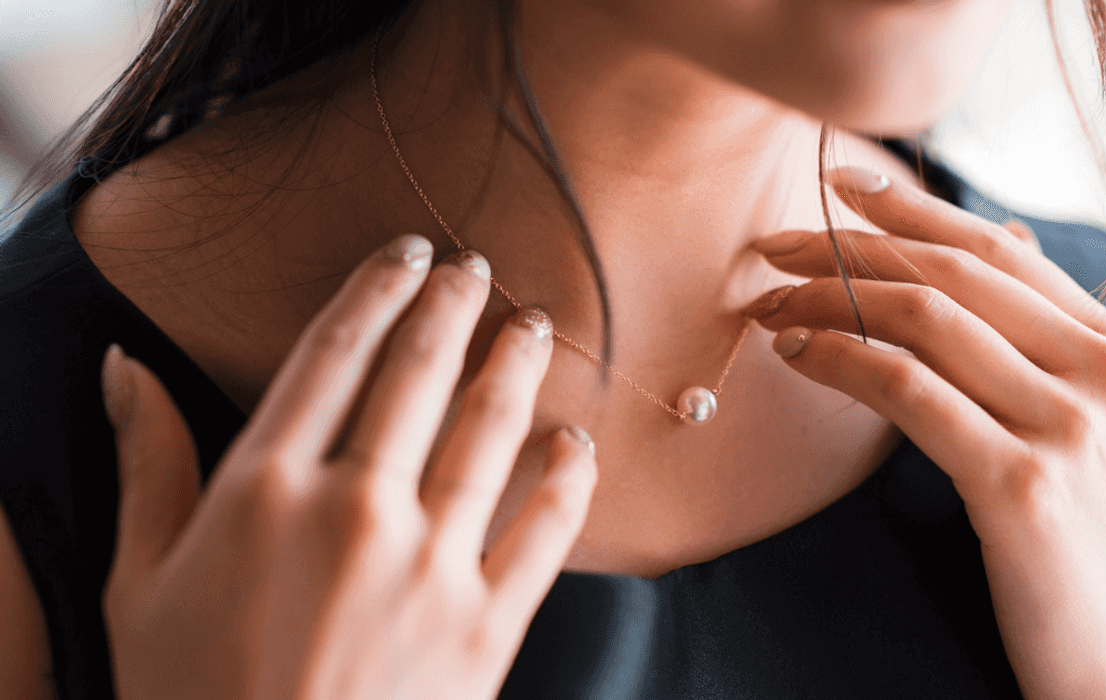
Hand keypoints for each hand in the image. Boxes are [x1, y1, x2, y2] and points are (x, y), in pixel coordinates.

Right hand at [100, 236, 597, 699]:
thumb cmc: (192, 698)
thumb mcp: (140, 584)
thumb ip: (146, 465)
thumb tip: (125, 365)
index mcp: (264, 490)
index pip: (331, 355)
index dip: (375, 291)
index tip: (406, 254)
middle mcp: (354, 510)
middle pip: (417, 376)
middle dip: (452, 308)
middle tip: (476, 270)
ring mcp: (430, 566)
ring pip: (489, 433)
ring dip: (515, 367)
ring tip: (531, 325)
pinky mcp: (486, 625)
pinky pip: (544, 531)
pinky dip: (567, 478)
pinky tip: (574, 442)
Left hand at [749, 168, 1105, 697]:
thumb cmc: (1091, 552)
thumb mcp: (1090, 435)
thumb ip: (1041, 353)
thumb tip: (978, 260)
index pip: (1002, 251)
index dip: (915, 210)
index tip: (842, 189)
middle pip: (954, 274)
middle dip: (851, 248)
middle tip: (774, 244)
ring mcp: (1070, 428)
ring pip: (924, 321)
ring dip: (829, 298)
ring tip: (768, 304)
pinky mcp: (1023, 487)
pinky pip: (909, 391)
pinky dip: (841, 359)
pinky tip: (796, 355)